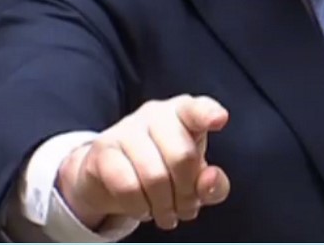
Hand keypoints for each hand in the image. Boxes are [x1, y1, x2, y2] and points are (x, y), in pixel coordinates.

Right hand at [56, 95, 229, 231]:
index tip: (219, 120)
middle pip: (182, 155)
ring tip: (165, 214)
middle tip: (185, 208)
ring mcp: (127, 127)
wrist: (112, 175)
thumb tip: (209, 180)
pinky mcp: (103, 148)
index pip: (197, 109)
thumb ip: (213, 184)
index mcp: (184, 113)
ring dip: (164, 206)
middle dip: (187, 193)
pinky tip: (143, 209)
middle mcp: (156, 113)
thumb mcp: (195, 180)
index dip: (208, 114)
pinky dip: (139, 207)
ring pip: (154, 175)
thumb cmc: (165, 170)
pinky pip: (126, 186)